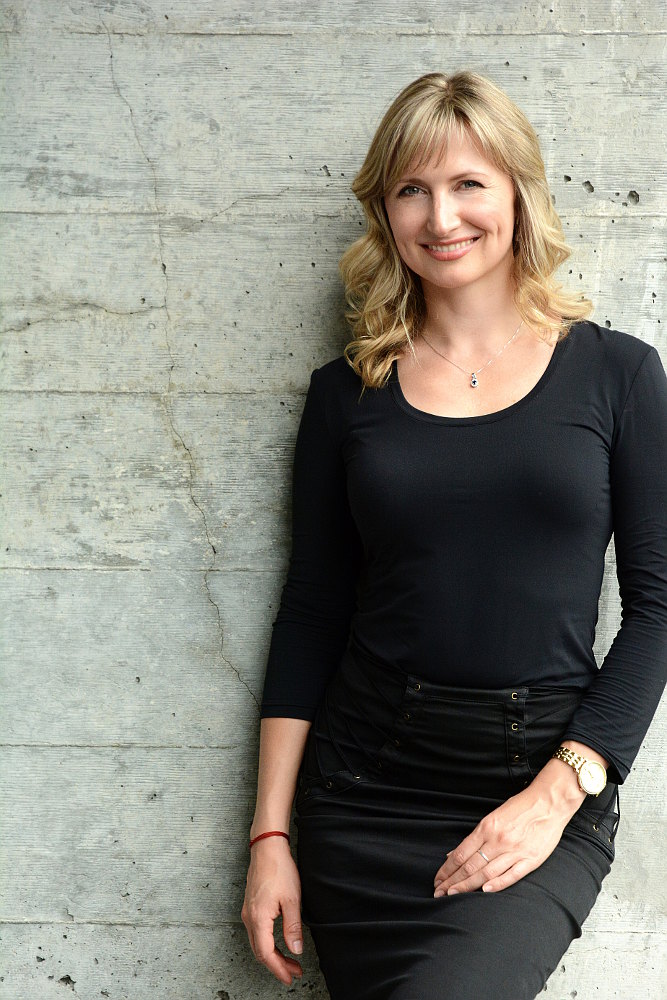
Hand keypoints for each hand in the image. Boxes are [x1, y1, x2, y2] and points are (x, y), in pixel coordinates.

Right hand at [241, 837, 303, 985]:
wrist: (267, 848)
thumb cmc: (280, 870)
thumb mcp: (292, 899)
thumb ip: (293, 927)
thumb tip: (296, 950)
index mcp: (258, 918)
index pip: (266, 954)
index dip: (279, 969)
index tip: (291, 977)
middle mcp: (249, 918)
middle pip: (260, 952)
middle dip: (277, 966)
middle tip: (295, 972)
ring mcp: (248, 912)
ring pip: (257, 943)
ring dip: (273, 955)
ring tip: (290, 961)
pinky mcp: (250, 907)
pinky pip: (256, 933)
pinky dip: (267, 944)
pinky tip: (279, 944)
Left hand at [433, 762, 585, 895]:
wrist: (549, 802)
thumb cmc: (520, 808)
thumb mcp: (494, 816)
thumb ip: (475, 836)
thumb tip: (454, 853)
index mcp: (487, 827)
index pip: (461, 853)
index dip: (447, 869)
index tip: (438, 880)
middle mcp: (498, 840)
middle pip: (470, 865)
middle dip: (452, 881)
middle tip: (439, 893)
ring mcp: (514, 850)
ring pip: (486, 873)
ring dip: (468, 886)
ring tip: (453, 895)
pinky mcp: (530, 859)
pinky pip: (511, 875)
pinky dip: (497, 884)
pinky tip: (484, 891)